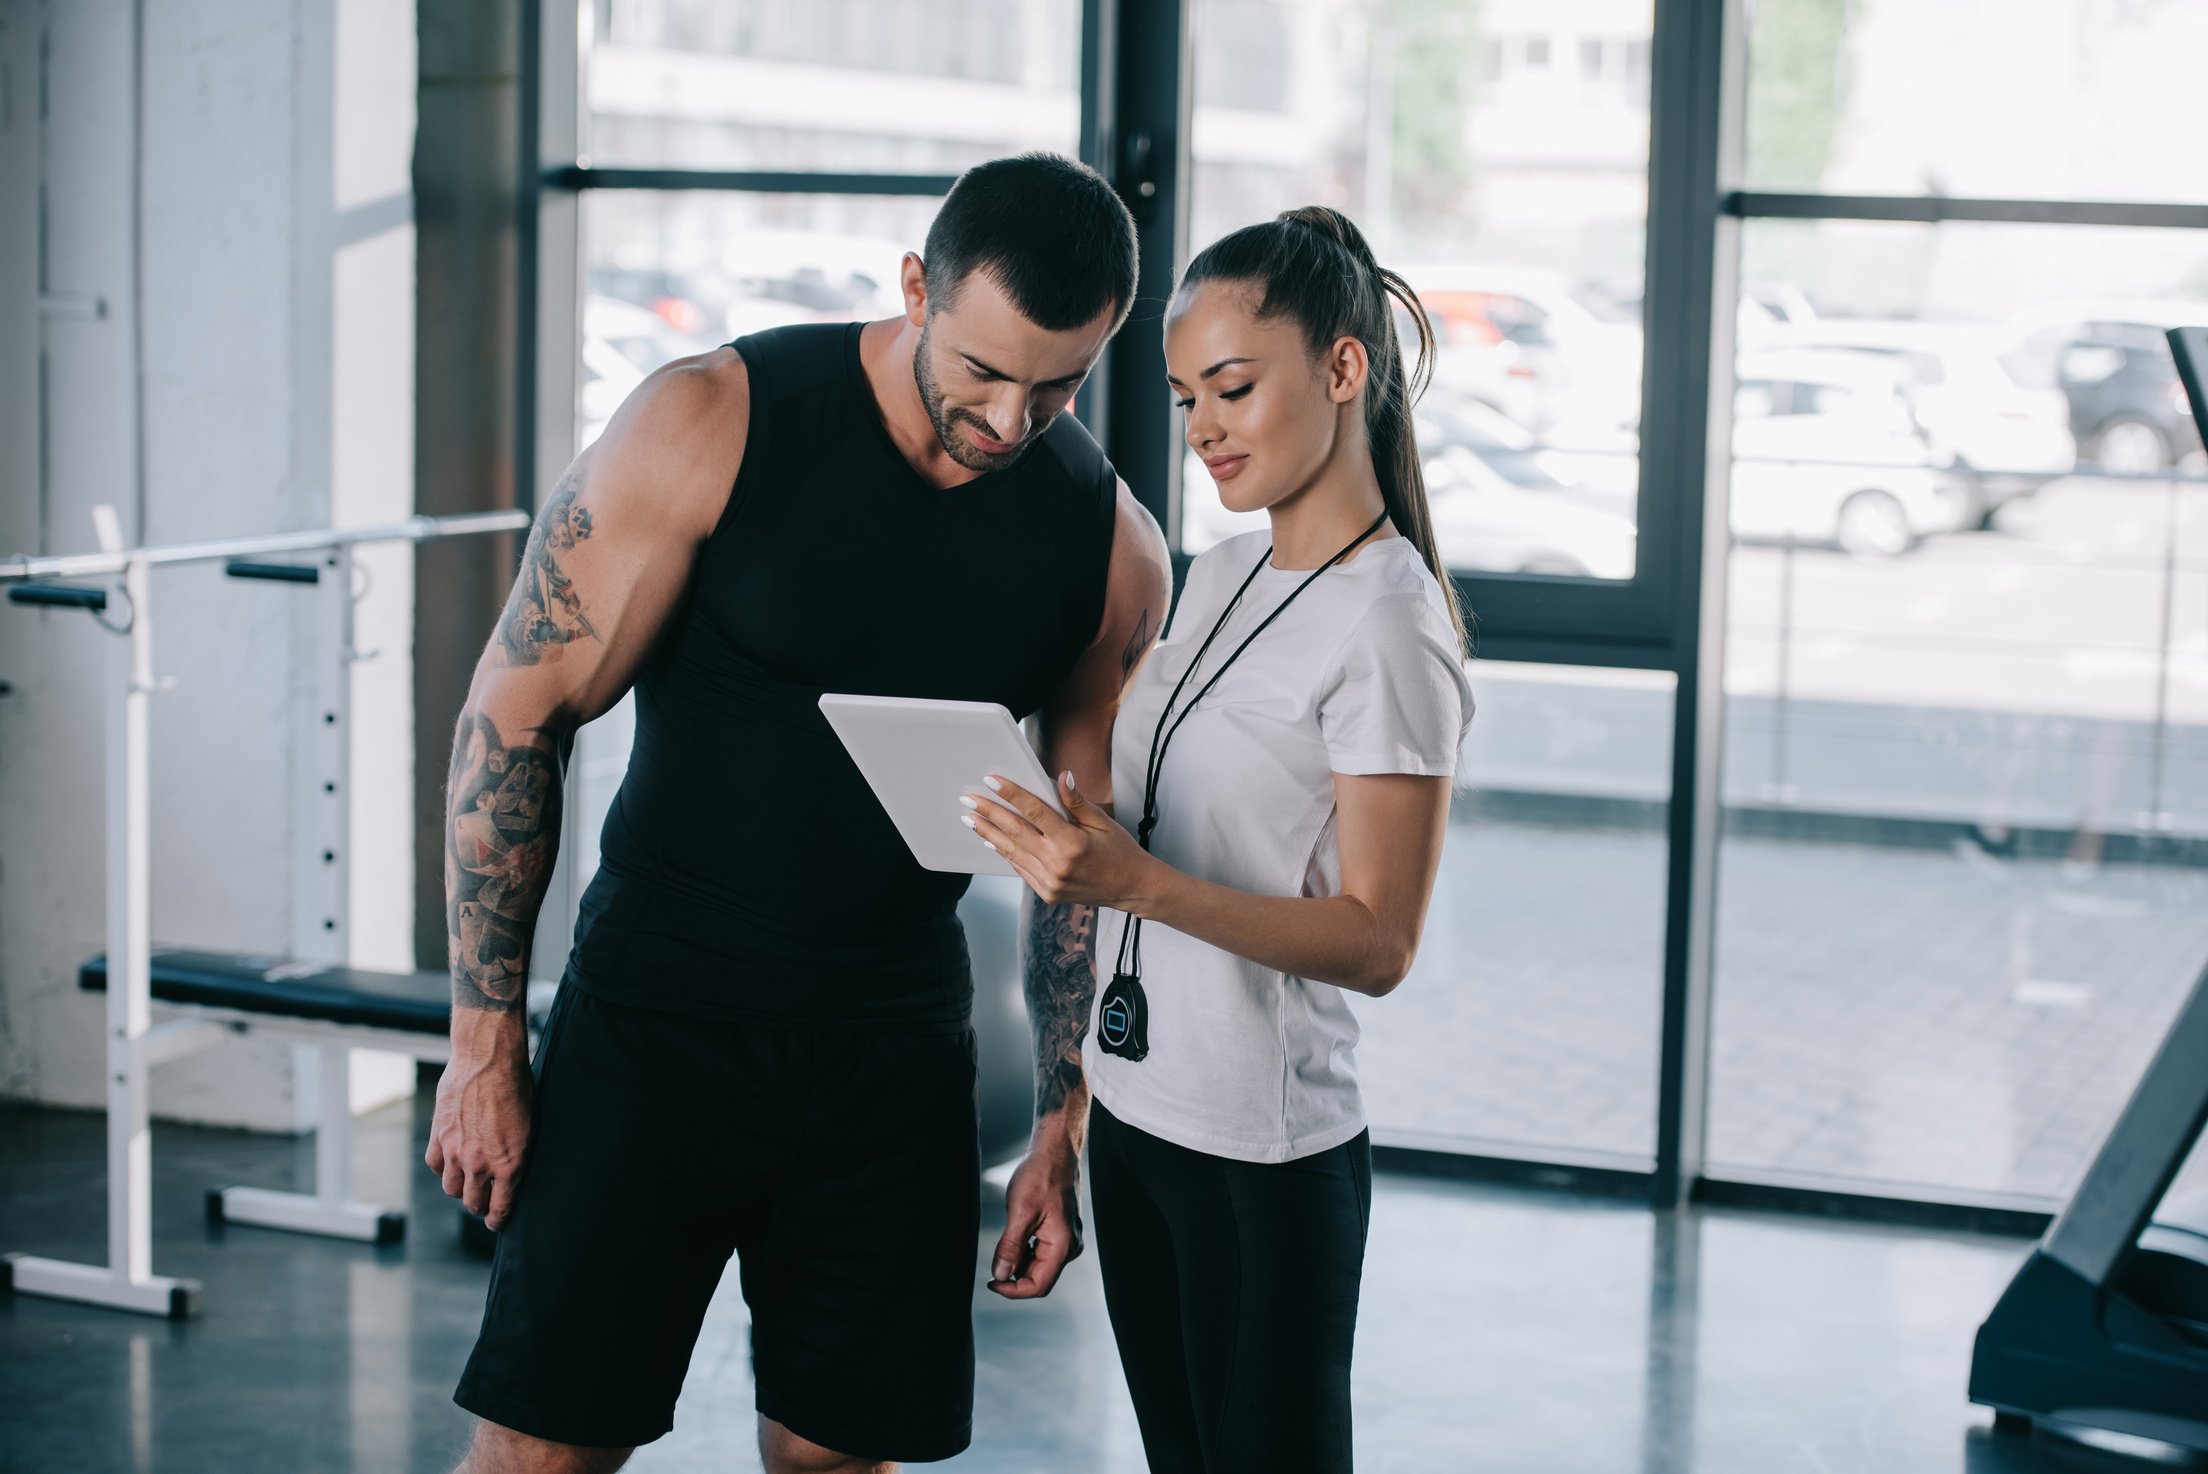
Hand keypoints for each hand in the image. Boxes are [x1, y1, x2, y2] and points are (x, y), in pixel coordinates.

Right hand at [424, 1043, 533, 1230]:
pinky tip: (452, 1161)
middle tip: (483, 1200)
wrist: (488, 1060)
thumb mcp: (529, 1128)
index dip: (497, 1220)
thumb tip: (510, 1175)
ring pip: (452, 1188)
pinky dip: (443, 1167)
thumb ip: (517, 1157)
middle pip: (472, 1203)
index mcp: (510, 1164)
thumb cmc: (517, 1089)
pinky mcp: (438, 1137)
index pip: (500, 1208)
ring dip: (460, 1188)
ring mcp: (456, 1152)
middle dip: (479, 1205)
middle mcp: (480, 1164)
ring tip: (468, 1180)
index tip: (494, 1222)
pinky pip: (436, 1165)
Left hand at [962, 770, 1157, 909]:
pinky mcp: (1047, 893)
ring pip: (1012, 853)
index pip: (1035, 812)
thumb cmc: (1119, 851)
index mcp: (1072, 843)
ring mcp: (1050, 882)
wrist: (1131, 888)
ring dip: (989, 834)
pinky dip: (1005, 853)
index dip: (1012, 794)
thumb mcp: (1102, 822)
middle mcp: (1058, 864)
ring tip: (971, 819)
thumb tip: (1061, 777)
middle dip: (990, 813)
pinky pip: (1020, 869)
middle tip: (969, 799)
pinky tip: (991, 840)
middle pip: (1015, 832)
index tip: (992, 781)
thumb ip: (1077, 801)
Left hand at [989, 1133, 1083, 1298]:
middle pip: (1039, 1278)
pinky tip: (1015, 1237)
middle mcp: (1070, 1248)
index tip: (991, 1282)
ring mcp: (1067, 1241)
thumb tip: (1001, 1275)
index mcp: (1063, 1246)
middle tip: (992, 1266)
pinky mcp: (1061, 1233)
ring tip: (1004, 1243)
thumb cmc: (1040, 1177)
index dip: (1013, 1290)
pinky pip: (1042, 1253)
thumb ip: (1010, 1247)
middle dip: (1014, 1277)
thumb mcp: (1020, 1212)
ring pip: (1039, 1267)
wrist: (1055, 1153)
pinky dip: (1025, 1252)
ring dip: (1019, 1263)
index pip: (1038, 1286)